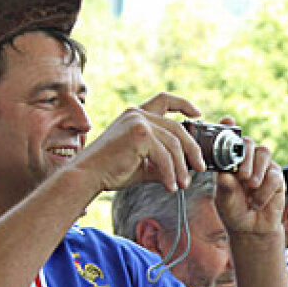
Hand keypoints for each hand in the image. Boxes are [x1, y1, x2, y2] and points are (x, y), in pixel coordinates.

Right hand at [73, 92, 204, 192]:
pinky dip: (170, 173)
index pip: (165, 100)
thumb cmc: (111, 170)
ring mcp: (138, 122)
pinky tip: (170, 186)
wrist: (88, 175)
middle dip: (192, 150)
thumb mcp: (143, 163)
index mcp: (136, 115)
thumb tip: (185, 173)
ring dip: (181, 168)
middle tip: (199, 169)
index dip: (184, 104)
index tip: (198, 115)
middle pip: (177, 128)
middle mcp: (138, 114)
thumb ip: (163, 162)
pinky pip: (164, 156)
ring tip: (182, 184)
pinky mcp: (139, 134)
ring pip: (173, 145)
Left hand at [213, 120, 285, 237]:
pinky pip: (274, 175)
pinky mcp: (277, 178)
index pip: (229, 139)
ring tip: (251, 186)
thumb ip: (224, 185)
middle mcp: (246, 159)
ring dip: (257, 169)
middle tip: (241, 176)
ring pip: (264, 152)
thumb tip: (224, 172)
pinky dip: (264, 190)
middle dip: (245, 156)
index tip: (228, 121)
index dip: (229, 127)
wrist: (251, 230)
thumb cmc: (233, 211)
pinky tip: (257, 202)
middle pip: (248, 142)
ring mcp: (263, 167)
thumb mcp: (223, 199)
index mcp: (229, 160)